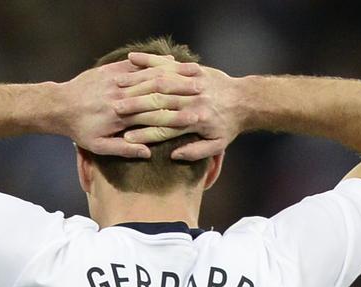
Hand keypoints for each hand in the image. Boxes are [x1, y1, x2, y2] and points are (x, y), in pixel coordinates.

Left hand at [60, 58, 201, 157]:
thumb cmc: (81, 131)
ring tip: (189, 75)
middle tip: (200, 90)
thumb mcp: (99, 147)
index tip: (195, 115)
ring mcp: (115, 81)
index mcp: (120, 117)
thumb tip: (147, 153)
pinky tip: (167, 63)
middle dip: (178, 90)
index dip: (174, 113)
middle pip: (154, 92)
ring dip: (169, 75)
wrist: (59, 106)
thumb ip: (124, 151)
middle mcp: (120, 96)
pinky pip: (133, 66)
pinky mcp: (109, 70)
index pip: (153, 114)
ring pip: (146, 76)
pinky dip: (150, 64)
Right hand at [115, 52, 242, 159]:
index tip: (126, 139)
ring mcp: (192, 83)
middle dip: (135, 106)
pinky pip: (168, 64)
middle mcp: (193, 101)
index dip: (145, 135)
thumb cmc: (229, 126)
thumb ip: (195, 152)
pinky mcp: (193, 69)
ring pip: (160, 82)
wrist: (246, 100)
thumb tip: (173, 155)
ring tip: (116, 85)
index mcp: (196, 122)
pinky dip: (149, 60)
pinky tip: (131, 58)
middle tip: (114, 109)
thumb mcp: (216, 145)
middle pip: (158, 104)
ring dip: (137, 83)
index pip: (165, 129)